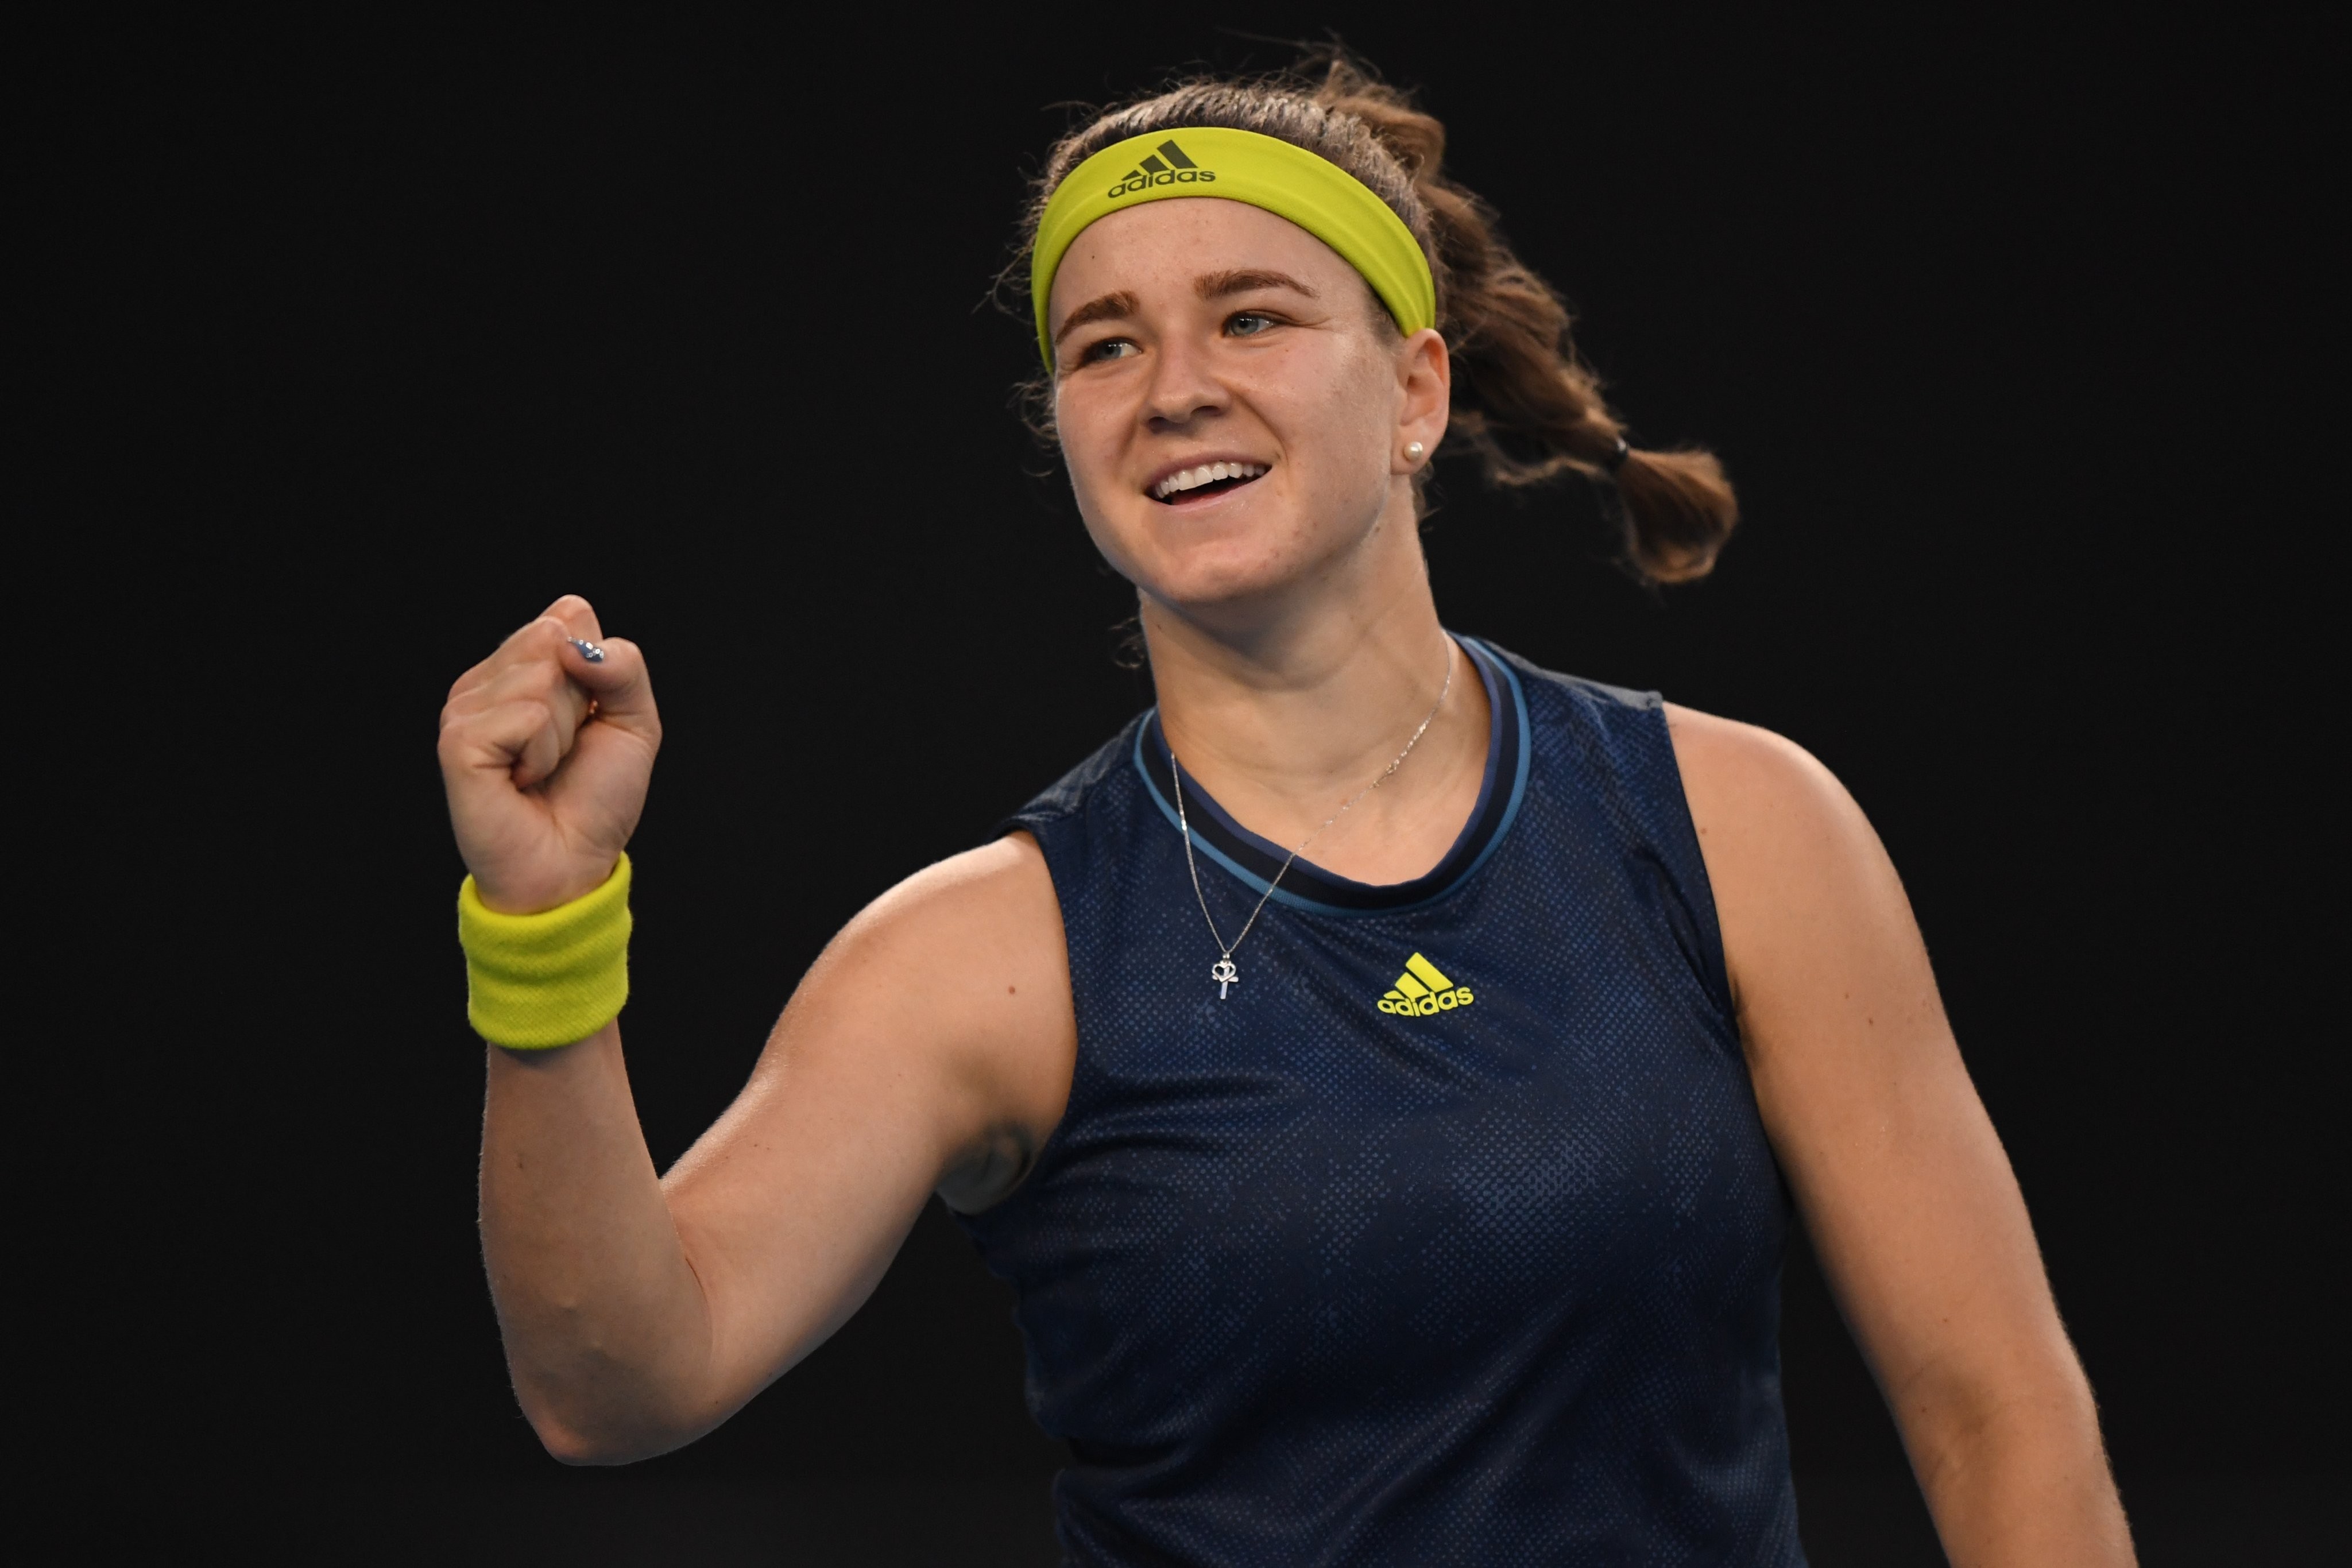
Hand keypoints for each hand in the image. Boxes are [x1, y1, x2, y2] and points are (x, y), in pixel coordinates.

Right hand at [439, 595, 660, 912]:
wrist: (573, 865)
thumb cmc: (596, 799)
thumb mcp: (634, 722)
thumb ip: (623, 665)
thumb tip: (574, 642)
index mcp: (523, 666)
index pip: (570, 613)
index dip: (599, 667)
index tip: (588, 717)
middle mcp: (488, 679)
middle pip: (555, 638)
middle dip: (580, 699)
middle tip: (565, 749)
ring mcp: (465, 708)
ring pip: (541, 677)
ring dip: (561, 733)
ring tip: (542, 769)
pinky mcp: (458, 741)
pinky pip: (525, 715)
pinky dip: (542, 753)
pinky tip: (523, 780)